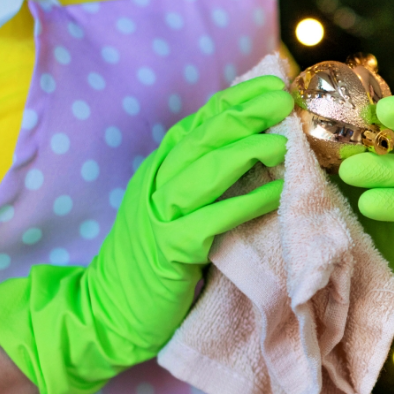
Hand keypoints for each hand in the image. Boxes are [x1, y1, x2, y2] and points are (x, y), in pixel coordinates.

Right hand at [0, 76, 291, 393]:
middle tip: (281, 97)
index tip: (272, 84)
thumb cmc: (156, 259)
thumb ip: (207, 180)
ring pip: (205, 170)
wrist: (110, 309)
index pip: (201, 123)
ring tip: (283, 140)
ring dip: (246, 151)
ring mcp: (161, 214)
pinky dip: (247, 202)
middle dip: (244, 113)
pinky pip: (214, 219)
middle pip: (203, 137)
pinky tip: (276, 191)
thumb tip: (259, 150)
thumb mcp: (177, 208)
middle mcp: (158, 183)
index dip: (236, 100)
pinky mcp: (171, 249)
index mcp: (161, 169)